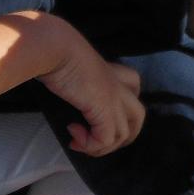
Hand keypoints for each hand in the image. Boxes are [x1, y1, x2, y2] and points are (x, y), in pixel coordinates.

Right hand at [40, 23, 143, 155]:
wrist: (54, 48)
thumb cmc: (54, 53)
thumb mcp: (69, 66)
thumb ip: (76, 79)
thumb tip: (65, 95)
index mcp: (112, 71)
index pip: (133, 87)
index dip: (119, 106)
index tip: (93, 110)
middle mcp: (118, 85)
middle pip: (138, 117)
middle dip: (120, 136)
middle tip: (96, 140)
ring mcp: (115, 98)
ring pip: (124, 134)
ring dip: (100, 146)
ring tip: (77, 140)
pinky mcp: (106, 110)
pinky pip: (106, 139)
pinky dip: (89, 144)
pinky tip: (72, 132)